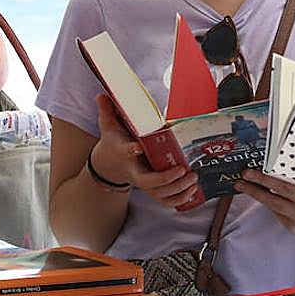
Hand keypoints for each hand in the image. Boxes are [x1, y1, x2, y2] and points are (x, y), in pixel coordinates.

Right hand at [91, 94, 200, 208]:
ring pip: (159, 195)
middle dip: (166, 179)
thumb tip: (102, 94)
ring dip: (177, 190)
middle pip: (147, 183)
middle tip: (183, 170)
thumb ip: (108, 110)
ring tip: (192, 178)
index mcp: (124, 153)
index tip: (137, 147)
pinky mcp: (151, 190)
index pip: (126, 152)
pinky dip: (179, 200)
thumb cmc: (114, 142)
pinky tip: (192, 190)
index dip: (131, 150)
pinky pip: (165, 201)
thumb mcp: (108, 126)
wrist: (110, 164)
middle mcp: (134, 172)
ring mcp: (144, 183)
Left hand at [236, 169, 294, 243]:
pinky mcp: (292, 226)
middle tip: (246, 173)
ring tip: (242, 185)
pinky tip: (259, 194)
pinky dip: (267, 202)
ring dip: (256, 193)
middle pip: (278, 191)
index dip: (274, 175)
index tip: (262, 166)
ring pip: (272, 203)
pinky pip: (276, 211)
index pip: (290, 182)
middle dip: (260, 181)